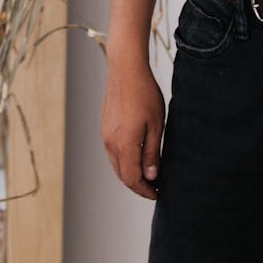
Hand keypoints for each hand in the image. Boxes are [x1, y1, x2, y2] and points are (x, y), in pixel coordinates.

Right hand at [101, 62, 165, 199]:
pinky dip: (124, 160)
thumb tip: (151, 176)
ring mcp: (105, 135)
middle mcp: (110, 143)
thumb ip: (152, 152)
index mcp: (124, 145)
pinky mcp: (104, 126)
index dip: (145, 190)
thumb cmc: (144, 93)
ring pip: (116, 164)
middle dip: (137, 184)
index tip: (157, 193)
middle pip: (122, 175)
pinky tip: (136, 155)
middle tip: (154, 187)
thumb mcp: (156, 124)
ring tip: (147, 174)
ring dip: (130, 172)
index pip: (132, 179)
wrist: (126, 69)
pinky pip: (113, 151)